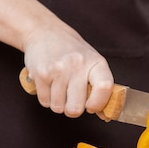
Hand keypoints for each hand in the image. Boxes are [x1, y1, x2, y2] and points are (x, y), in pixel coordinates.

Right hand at [0, 0, 114, 117]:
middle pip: (76, 107)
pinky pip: (45, 102)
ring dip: (58, 103)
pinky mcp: (41, 73)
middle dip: (73, 110)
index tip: (91, 107)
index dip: (98, 104)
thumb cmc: (72, 51)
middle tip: (72, 100)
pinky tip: (49, 85)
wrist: (45, 32)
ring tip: (59, 88)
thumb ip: (100, 88)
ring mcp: (58, 69)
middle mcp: (78, 65)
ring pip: (58, 107)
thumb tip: (107, 115)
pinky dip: (47, 98)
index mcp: (95, 62)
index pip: (104, 88)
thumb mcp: (91, 63)